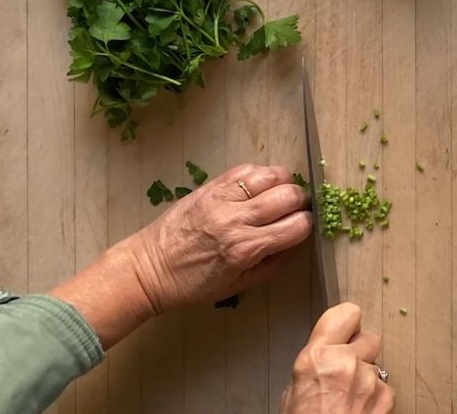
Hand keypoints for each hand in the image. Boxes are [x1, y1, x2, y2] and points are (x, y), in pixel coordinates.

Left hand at [134, 164, 311, 312]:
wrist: (150, 268)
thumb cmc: (193, 284)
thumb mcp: (238, 286)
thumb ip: (272, 264)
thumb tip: (295, 243)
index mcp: (245, 249)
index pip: (297, 227)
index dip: (306, 226)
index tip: (303, 228)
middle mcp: (236, 219)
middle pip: (289, 195)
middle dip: (301, 202)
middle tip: (296, 210)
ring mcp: (222, 198)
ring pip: (271, 175)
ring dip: (283, 184)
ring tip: (280, 194)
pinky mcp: (210, 185)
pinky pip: (246, 169)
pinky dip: (261, 175)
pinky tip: (259, 186)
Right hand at [280, 303, 393, 413]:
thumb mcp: (294, 388)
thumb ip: (315, 363)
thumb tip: (326, 355)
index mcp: (317, 355)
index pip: (346, 314)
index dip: (347, 323)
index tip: (345, 330)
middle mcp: (345, 362)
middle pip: (369, 337)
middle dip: (360, 350)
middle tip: (347, 367)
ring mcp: (369, 380)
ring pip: (377, 364)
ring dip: (367, 375)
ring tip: (350, 396)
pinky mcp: (385, 399)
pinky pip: (385, 386)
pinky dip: (376, 395)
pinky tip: (360, 408)